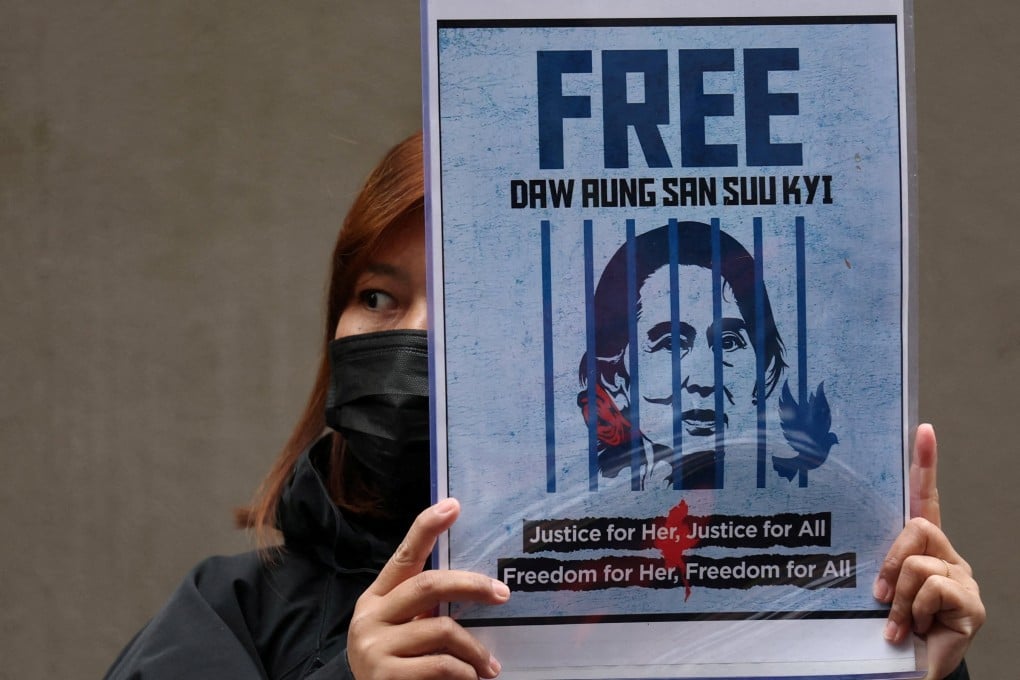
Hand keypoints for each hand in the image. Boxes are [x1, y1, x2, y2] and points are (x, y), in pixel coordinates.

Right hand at [347, 498, 508, 679]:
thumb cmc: (397, 666)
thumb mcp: (403, 631)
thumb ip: (425, 609)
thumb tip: (477, 587)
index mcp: (376, 598)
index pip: (404, 557)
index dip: (427, 528)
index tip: (453, 505)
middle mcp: (370, 617)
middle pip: (429, 585)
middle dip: (472, 585)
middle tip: (502, 594)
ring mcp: (374, 647)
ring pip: (443, 630)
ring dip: (475, 650)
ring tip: (489, 666)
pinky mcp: (386, 677)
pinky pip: (442, 665)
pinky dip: (465, 674)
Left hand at [873, 424, 984, 679]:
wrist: (909, 670)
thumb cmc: (886, 630)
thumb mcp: (874, 590)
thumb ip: (870, 564)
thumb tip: (838, 545)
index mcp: (921, 548)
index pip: (926, 497)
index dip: (926, 463)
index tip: (923, 429)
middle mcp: (946, 557)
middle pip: (917, 526)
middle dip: (890, 559)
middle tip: (878, 595)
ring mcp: (962, 579)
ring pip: (918, 562)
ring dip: (898, 596)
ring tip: (897, 623)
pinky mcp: (972, 604)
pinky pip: (931, 587)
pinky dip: (914, 611)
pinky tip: (916, 631)